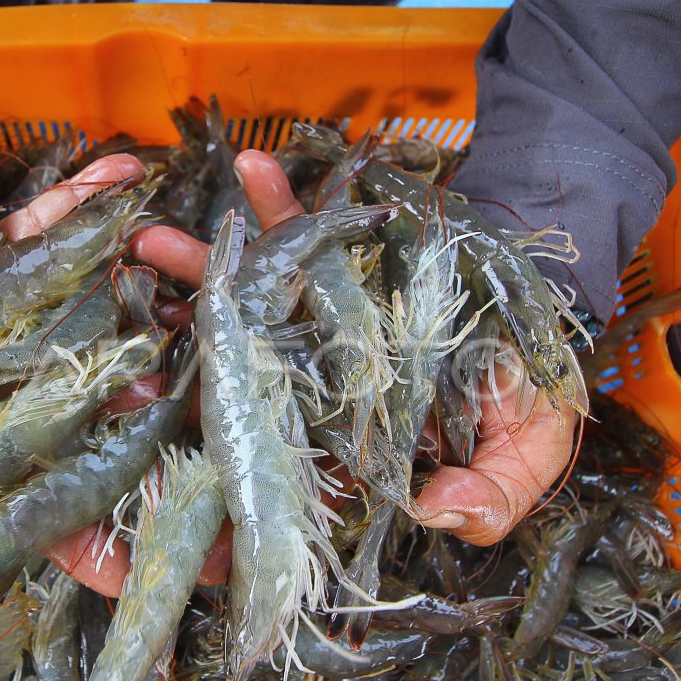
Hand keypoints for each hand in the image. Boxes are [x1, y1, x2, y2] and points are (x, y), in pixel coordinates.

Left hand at [129, 149, 576, 548]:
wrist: (551, 305)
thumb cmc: (534, 390)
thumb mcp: (529, 453)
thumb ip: (493, 493)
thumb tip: (439, 514)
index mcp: (352, 440)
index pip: (281, 462)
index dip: (229, 466)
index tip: (171, 456)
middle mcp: (323, 384)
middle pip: (245, 372)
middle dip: (189, 354)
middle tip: (129, 351)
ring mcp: (325, 322)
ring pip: (258, 300)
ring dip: (210, 269)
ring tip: (153, 239)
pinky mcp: (341, 269)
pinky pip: (303, 237)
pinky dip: (279, 204)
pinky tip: (249, 167)